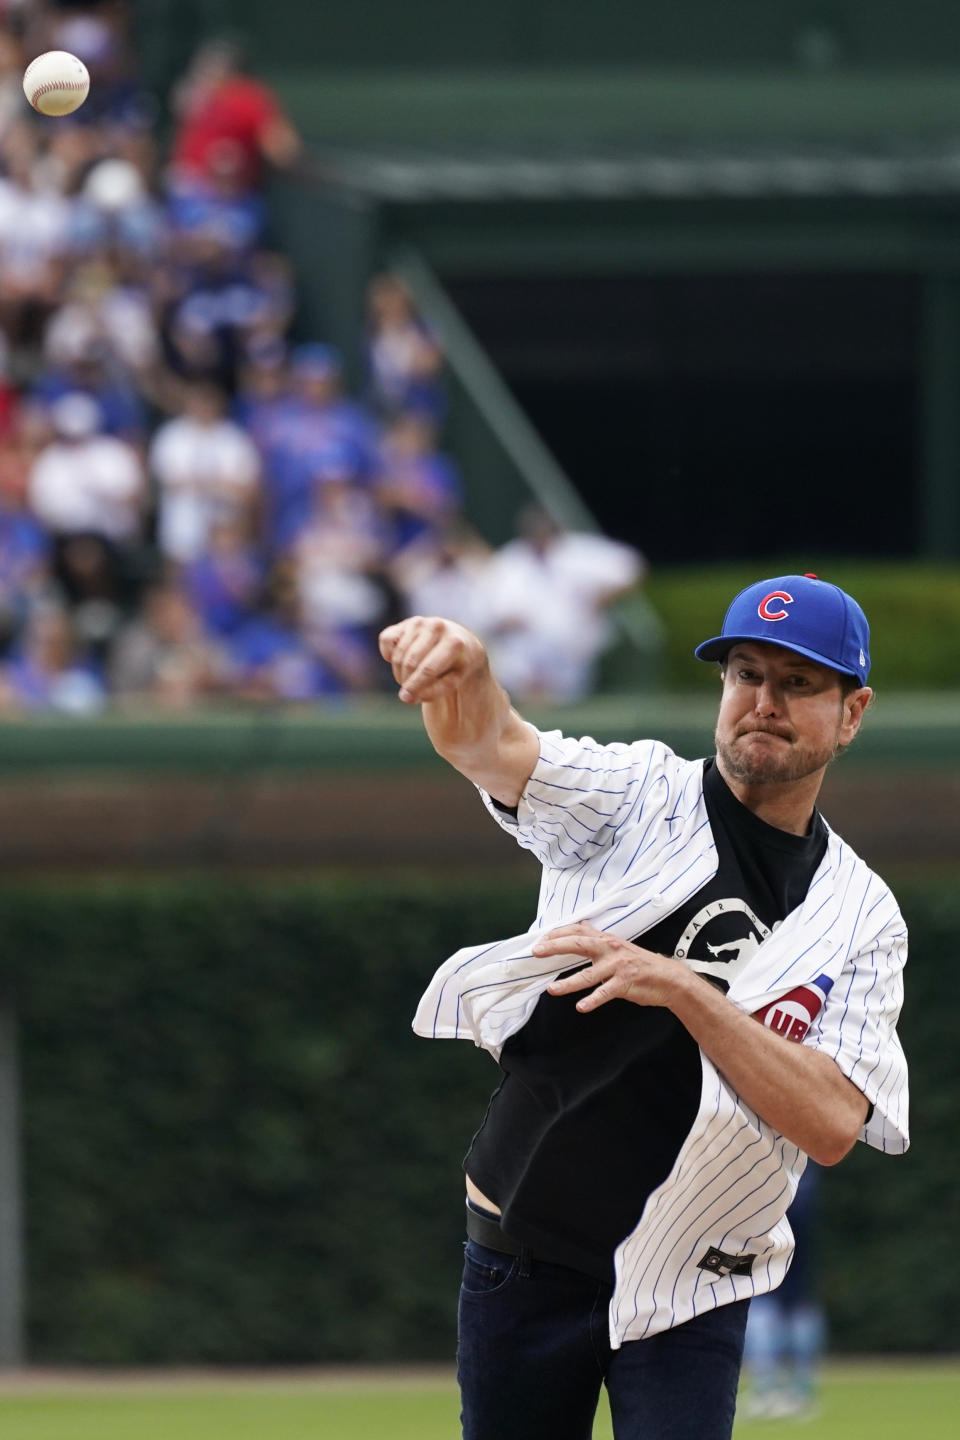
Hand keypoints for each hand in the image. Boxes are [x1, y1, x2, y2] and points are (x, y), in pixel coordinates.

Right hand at [378, 615, 487, 704]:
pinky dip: (388, 654)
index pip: (428, 669)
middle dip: (407, 681)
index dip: (415, 686)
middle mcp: (436, 627)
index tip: (407, 699)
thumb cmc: (456, 665)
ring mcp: (419, 622)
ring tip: (410, 677)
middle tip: (411, 690)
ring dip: (399, 672)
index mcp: (454, 643)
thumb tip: (407, 697)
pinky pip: (386, 640)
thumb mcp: (454, 681)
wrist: (459, 640)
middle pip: (410, 663)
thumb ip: (433, 691)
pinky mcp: (405, 622)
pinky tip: (400, 660)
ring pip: (398, 654)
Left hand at [535, 922, 684, 1012]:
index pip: (578, 932)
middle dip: (556, 947)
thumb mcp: (619, 946)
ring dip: (568, 983)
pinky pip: (605, 992)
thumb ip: (598, 937)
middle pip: (578, 944)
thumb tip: (582, 924)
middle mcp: (610, 949)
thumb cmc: (641, 963)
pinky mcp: (625, 983)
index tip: (540, 940)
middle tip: (537, 952)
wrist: (668, 978)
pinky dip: (592, 1000)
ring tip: (552, 989)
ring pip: (588, 974)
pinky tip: (581, 1006)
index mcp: (607, 940)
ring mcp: (617, 966)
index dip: (558, 934)